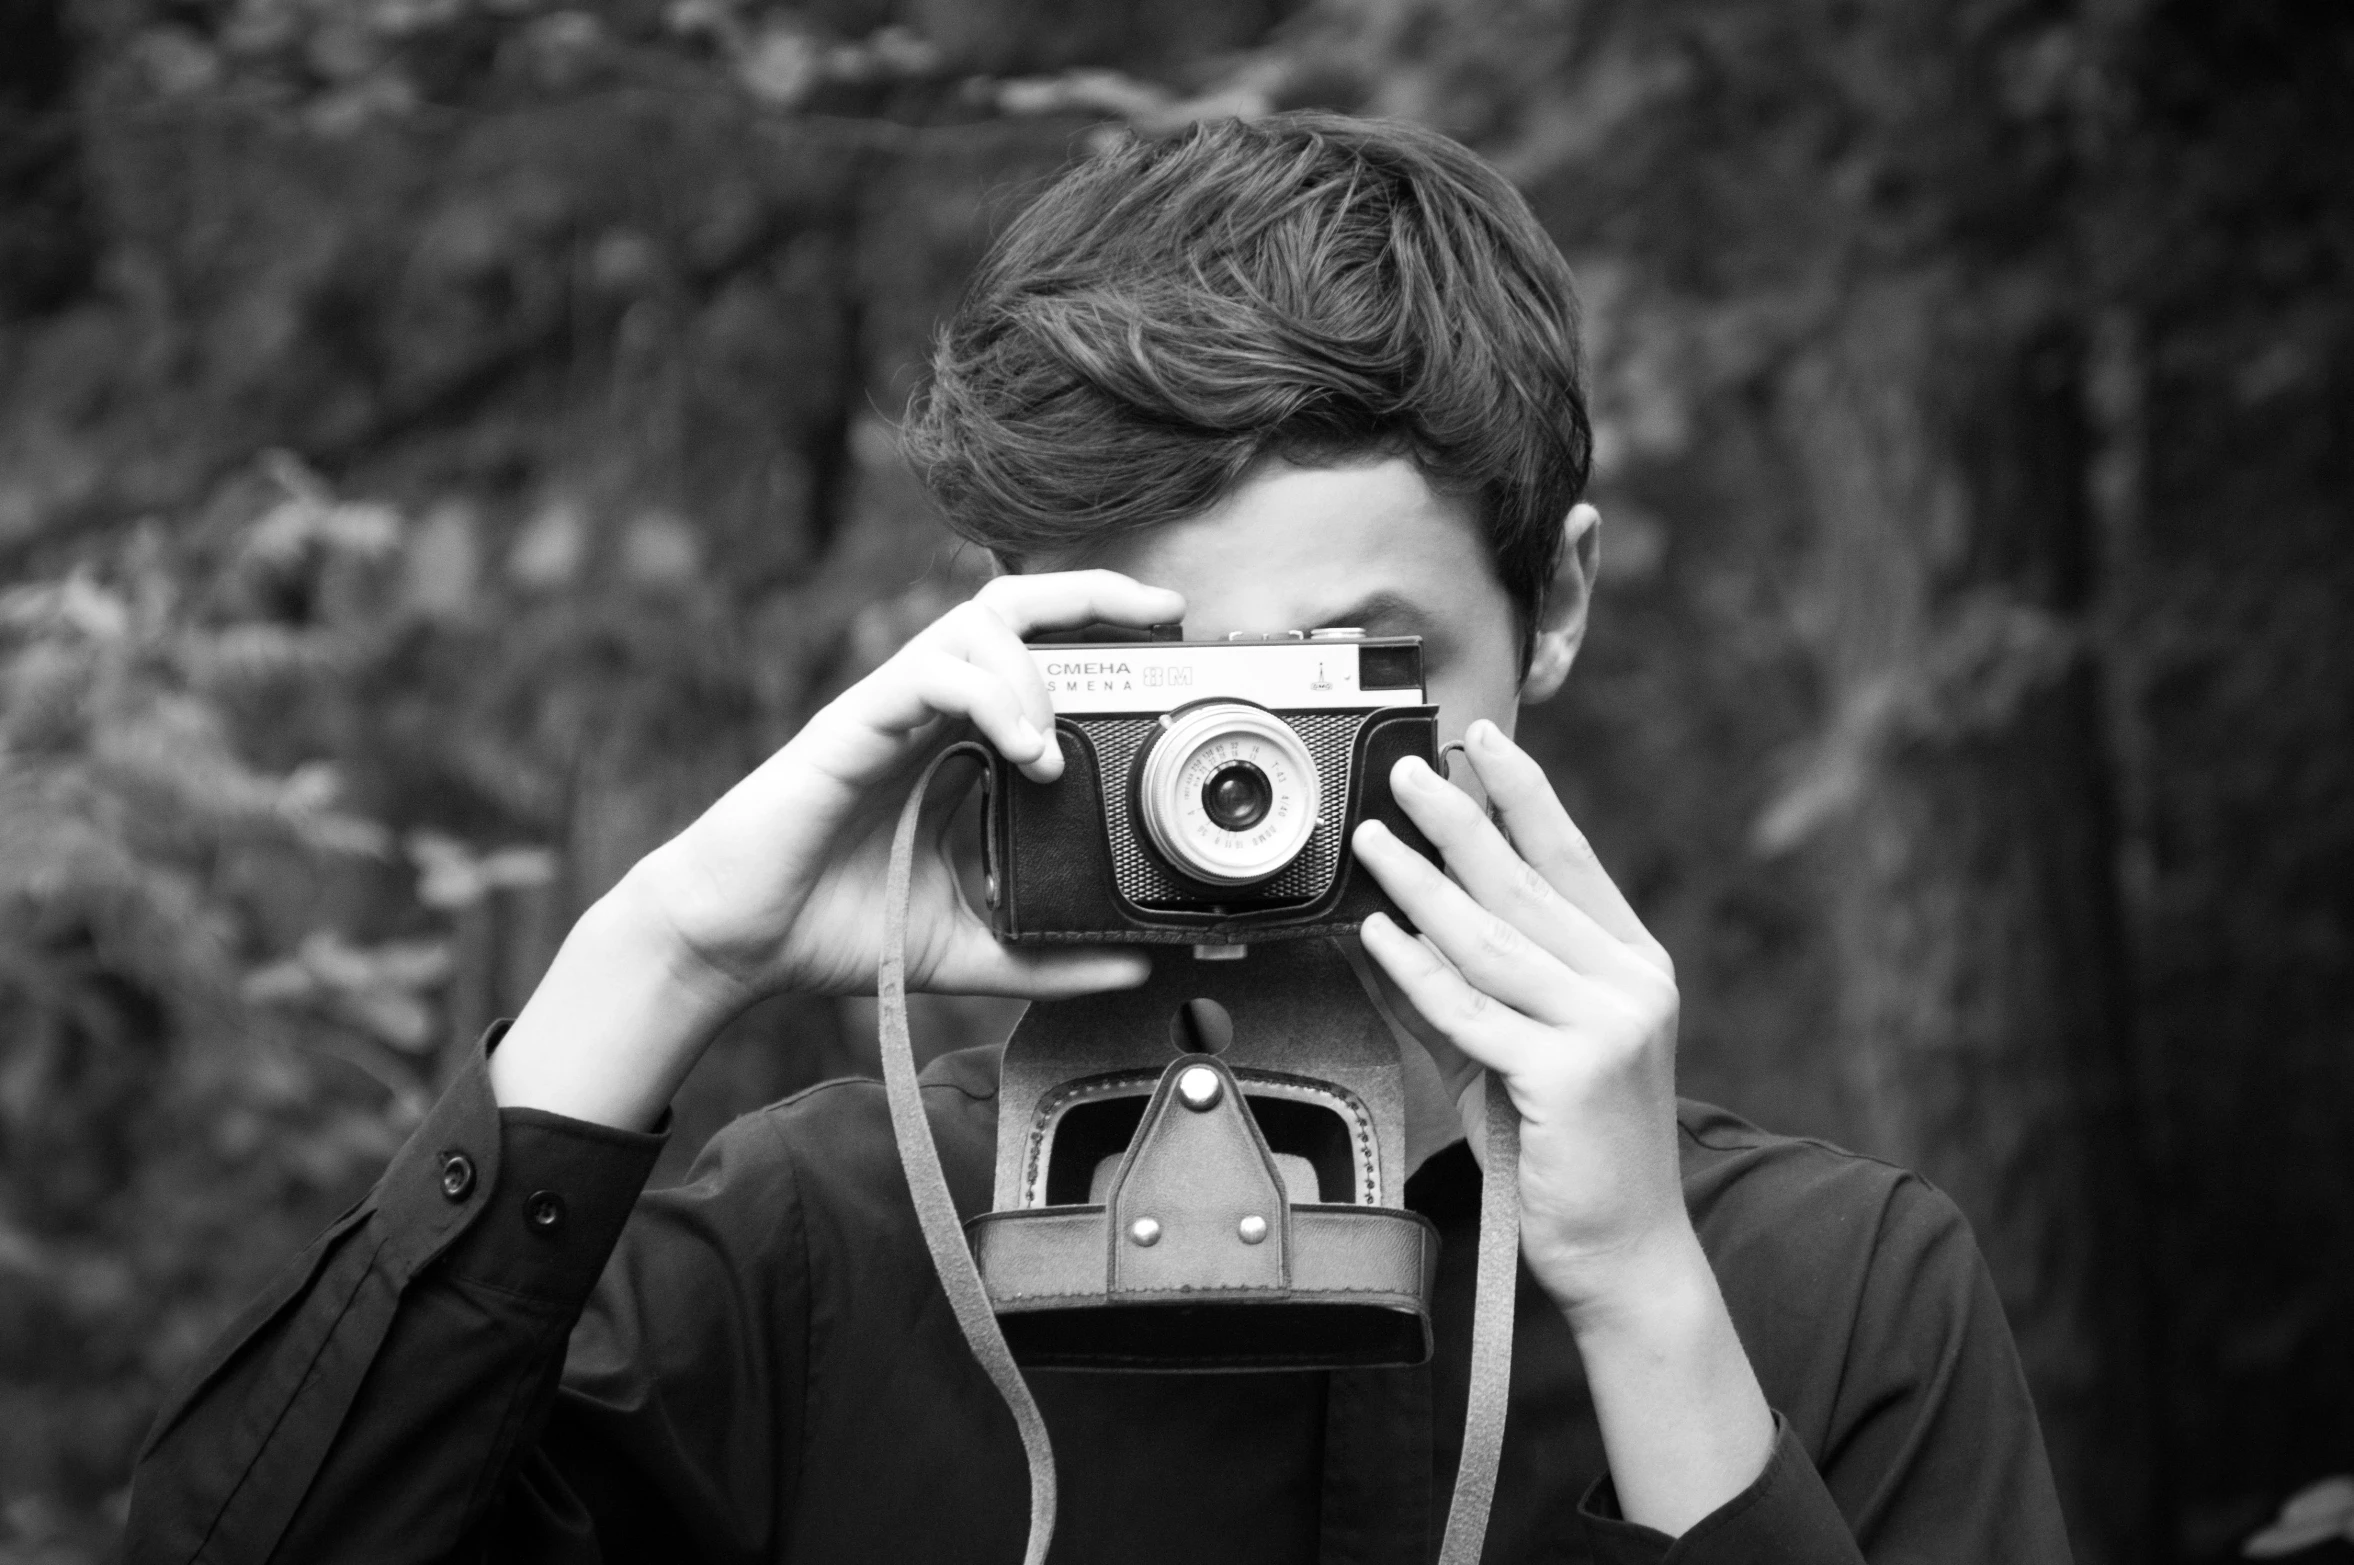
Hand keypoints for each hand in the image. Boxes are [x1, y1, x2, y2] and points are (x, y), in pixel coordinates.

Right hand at [492, 570, 1177, 1127]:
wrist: (740, 943)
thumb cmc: (837, 927)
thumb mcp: (969, 947)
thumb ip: (1050, 955)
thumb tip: (1136, 967)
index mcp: (958, 740)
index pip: (1037, 648)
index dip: (1103, 626)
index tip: (1172, 637)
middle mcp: (929, 707)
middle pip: (1013, 601)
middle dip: (1092, 593)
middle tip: (1162, 615)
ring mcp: (890, 707)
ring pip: (974, 620)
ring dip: (1037, 669)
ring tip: (1056, 749)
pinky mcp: (854, 723)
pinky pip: (931, 672)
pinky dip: (993, 697)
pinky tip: (1027, 754)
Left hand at [1350, 718, 1685, 1319]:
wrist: (1626, 1253)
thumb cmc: (1570, 1155)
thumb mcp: (1520, 1054)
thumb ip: (1466, 988)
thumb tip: (1389, 923)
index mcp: (1632, 967)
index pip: (1571, 859)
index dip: (1523, 795)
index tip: (1480, 744)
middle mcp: (1630, 985)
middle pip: (1526, 883)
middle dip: (1458, 819)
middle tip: (1407, 771)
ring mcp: (1606, 1026)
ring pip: (1491, 936)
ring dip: (1422, 880)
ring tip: (1375, 839)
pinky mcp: (1569, 1072)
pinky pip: (1471, 1007)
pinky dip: (1417, 967)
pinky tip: (1380, 933)